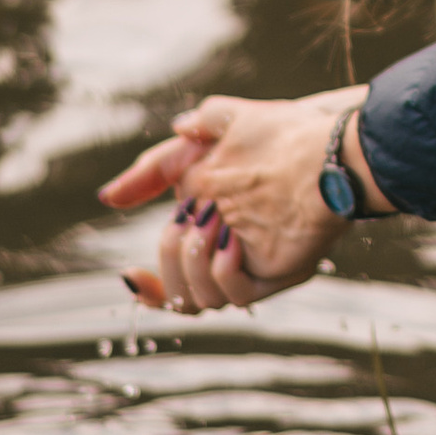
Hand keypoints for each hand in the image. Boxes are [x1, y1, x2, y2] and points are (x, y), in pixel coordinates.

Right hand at [98, 88, 386, 312]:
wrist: (326, 145)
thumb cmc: (274, 135)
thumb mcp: (208, 135)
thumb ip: (157, 165)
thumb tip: (109, 197)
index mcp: (209, 231)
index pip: (169, 280)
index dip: (147, 288)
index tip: (129, 275)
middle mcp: (230, 257)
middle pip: (176, 288)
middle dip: (172, 253)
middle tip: (196, 215)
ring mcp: (254, 267)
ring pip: (200, 299)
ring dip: (195, 261)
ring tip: (217, 223)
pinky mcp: (279, 273)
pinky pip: (237, 296)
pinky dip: (223, 272)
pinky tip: (232, 242)